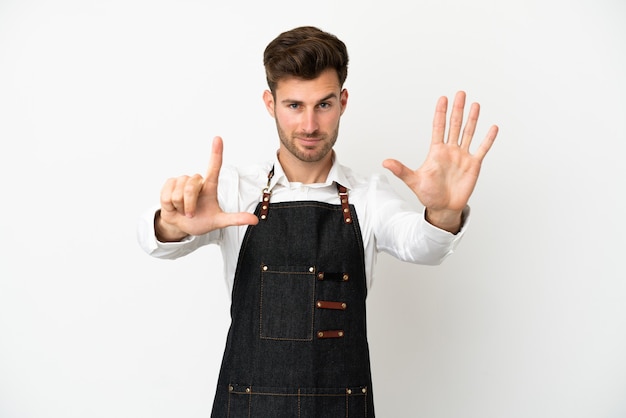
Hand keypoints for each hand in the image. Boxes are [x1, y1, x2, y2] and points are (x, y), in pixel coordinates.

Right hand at [156, 136, 258, 240]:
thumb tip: (255, 220)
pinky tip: (173, 206)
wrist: (181, 225)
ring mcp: (182, 181)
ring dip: (180, 206)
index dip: (216, 153)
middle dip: (189, 205)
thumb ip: (236, 219)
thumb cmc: (201, 221)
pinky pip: (167, 195)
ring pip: (178, 193)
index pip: (214, 167)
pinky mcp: (169, 184)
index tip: (218, 139)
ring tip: (183, 210)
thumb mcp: (219, 221)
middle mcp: (196, 181)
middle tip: (191, 214)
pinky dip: (169, 205)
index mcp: (210, 187)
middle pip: (191, 188)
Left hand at [382, 91, 497, 232]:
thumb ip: (401, 170)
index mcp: (436, 151)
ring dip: (472, 119)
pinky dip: (488, 139)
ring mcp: (462, 156)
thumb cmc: (428, 195)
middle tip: (460, 93)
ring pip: (468, 133)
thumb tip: (385, 162)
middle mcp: (450, 151)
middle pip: (454, 125)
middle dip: (457, 109)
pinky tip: (492, 127)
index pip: (439, 127)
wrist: (443, 208)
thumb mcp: (413, 181)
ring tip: (475, 105)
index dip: (441, 113)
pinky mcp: (473, 165)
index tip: (443, 98)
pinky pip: (482, 149)